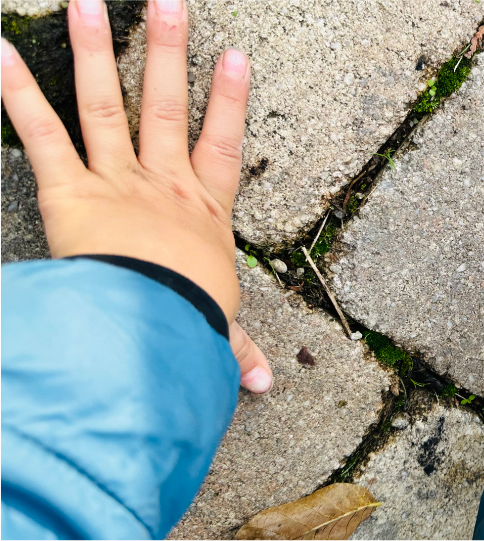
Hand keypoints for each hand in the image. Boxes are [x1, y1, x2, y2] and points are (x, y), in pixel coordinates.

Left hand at [0, 0, 272, 391]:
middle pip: (167, 107)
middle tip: (169, 3)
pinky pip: (43, 135)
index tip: (234, 56)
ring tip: (89, 2)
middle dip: (169, 52)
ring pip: (107, 105)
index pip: (224, 145)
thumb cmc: (190, 325)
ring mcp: (117, 182)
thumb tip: (265, 386)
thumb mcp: (218, 334)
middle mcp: (164, 186)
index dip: (229, 101)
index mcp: (204, 214)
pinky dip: (16, 93)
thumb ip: (237, 351)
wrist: (157, 328)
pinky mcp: (70, 192)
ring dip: (97, 52)